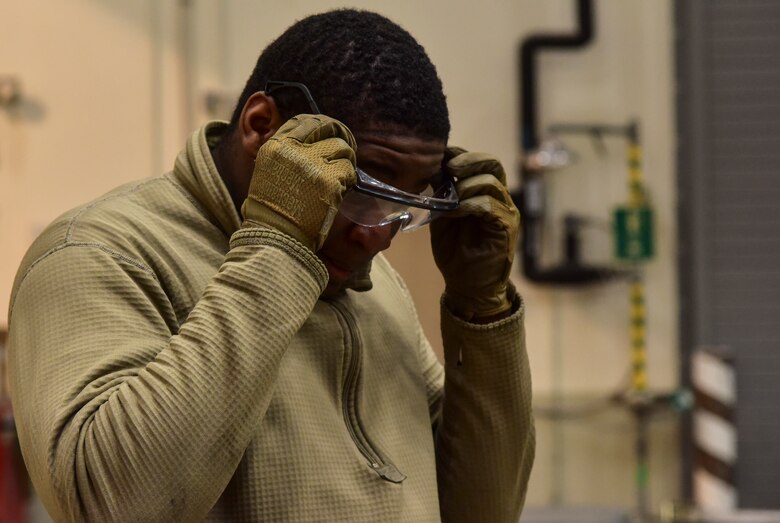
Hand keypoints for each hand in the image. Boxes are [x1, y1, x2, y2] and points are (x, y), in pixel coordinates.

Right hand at [242, 114, 357, 251]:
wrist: (276, 236)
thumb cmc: (272, 211)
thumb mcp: (268, 173)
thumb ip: (287, 155)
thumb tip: (309, 143)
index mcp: (275, 146)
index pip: (304, 121)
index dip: (322, 125)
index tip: (330, 132)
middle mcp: (292, 150)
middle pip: (327, 128)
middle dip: (340, 136)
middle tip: (346, 147)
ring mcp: (312, 164)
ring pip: (342, 149)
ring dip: (346, 161)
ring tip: (340, 176)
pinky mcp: (328, 181)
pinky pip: (348, 170)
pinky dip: (349, 179)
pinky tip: (341, 190)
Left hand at [430, 147, 519, 320]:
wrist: (467, 285)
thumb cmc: (455, 252)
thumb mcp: (442, 216)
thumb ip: (440, 194)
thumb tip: (430, 168)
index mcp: (485, 192)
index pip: (479, 162)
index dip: (460, 155)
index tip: (439, 155)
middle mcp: (500, 198)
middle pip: (492, 164)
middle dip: (469, 160)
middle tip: (448, 166)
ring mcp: (506, 212)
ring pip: (491, 183)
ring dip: (465, 185)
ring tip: (448, 197)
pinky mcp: (506, 228)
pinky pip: (490, 206)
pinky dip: (470, 204)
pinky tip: (455, 211)